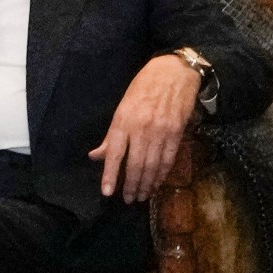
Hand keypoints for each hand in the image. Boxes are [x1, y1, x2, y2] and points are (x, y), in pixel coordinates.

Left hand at [90, 53, 200, 202]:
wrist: (175, 72)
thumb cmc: (143, 88)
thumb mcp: (121, 108)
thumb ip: (111, 136)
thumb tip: (96, 156)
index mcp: (123, 122)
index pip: (114, 155)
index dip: (110, 176)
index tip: (107, 193)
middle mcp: (141, 129)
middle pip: (135, 165)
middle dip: (131, 185)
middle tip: (128, 199)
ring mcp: (161, 132)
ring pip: (153, 165)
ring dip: (147, 184)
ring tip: (142, 196)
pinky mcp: (177, 133)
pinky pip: (169, 159)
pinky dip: (162, 174)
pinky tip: (157, 183)